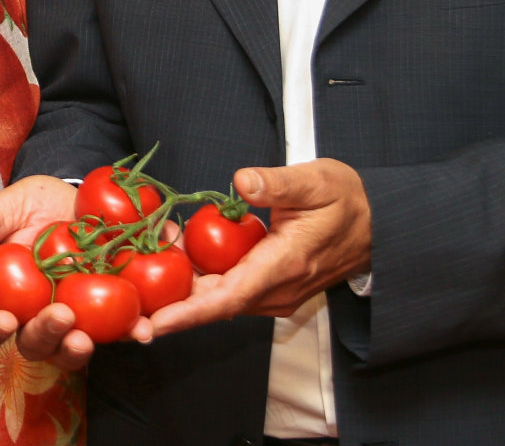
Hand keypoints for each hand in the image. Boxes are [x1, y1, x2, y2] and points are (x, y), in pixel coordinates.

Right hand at [0, 175, 153, 368]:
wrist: (83, 198)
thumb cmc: (37, 204)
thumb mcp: (11, 205)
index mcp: (4, 296)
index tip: (5, 319)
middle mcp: (36, 316)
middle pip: (33, 344)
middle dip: (44, 336)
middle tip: (60, 316)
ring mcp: (74, 320)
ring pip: (70, 350)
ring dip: (77, 350)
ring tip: (86, 339)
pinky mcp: (109, 315)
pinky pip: (119, 333)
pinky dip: (130, 333)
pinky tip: (140, 328)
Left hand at [150, 159, 370, 336]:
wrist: (379, 223)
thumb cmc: (348, 200)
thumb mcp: (317, 180)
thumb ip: (279, 183)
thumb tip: (243, 181)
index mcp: (285, 265)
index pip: (230, 297)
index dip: (189, 312)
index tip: (155, 324)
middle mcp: (278, 289)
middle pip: (215, 305)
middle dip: (169, 307)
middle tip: (125, 300)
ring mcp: (275, 292)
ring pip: (220, 298)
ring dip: (181, 289)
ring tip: (140, 266)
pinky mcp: (271, 287)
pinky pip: (229, 289)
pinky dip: (199, 279)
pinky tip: (173, 256)